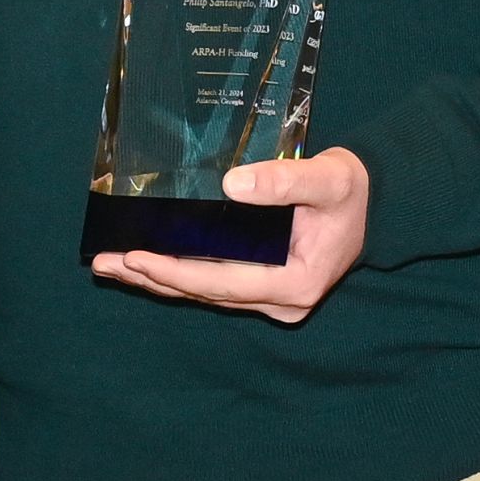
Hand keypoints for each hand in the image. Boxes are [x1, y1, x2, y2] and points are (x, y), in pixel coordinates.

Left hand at [88, 147, 369, 323]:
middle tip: (104, 264)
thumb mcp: (327, 179)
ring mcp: (272, 299)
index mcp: (295, 283)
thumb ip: (284, 182)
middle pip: (205, 294)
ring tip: (111, 266)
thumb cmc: (352, 190)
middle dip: (153, 279)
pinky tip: (146, 265)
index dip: (176, 273)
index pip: (222, 283)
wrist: (375, 202)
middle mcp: (281, 301)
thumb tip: (233, 184)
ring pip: (205, 293)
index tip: (137, 258)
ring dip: (158, 280)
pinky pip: (214, 284)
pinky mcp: (264, 288)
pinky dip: (179, 275)